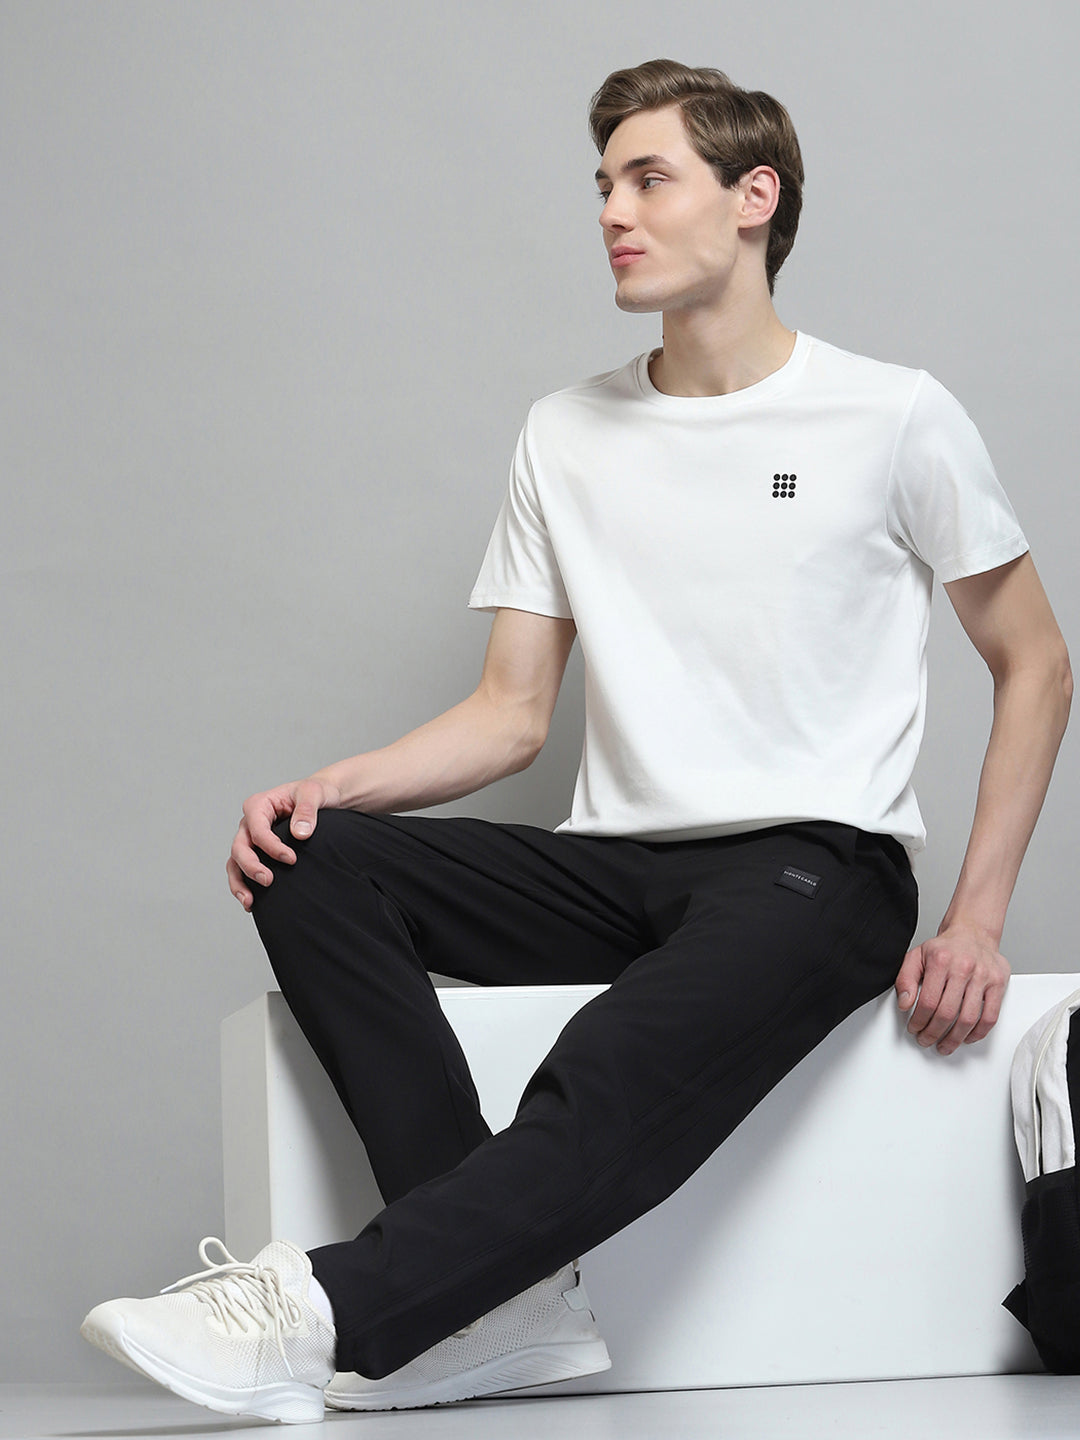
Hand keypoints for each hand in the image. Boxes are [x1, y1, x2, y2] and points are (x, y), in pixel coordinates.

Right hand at [226, 777, 341, 909]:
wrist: (322, 798)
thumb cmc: (314, 793)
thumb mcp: (313, 793)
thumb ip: (307, 810)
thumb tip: (300, 834)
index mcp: (259, 805)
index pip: (257, 830)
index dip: (271, 847)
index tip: (291, 860)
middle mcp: (250, 822)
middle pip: (240, 847)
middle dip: (251, 866)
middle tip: (268, 881)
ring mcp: (250, 838)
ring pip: (235, 861)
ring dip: (239, 882)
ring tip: (249, 902)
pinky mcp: (257, 851)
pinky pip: (242, 869)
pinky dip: (244, 885)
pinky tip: (253, 903)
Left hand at [894, 923, 1009, 1055]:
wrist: (972, 933)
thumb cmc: (945, 948)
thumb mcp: (916, 956)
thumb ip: (905, 979)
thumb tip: (905, 1003)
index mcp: (940, 960)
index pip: (927, 1001)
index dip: (919, 1021)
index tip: (915, 1028)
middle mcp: (963, 968)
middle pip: (947, 1013)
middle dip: (933, 1033)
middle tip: (927, 1040)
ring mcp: (983, 976)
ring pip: (968, 1018)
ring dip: (954, 1038)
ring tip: (945, 1045)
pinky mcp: (998, 984)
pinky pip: (990, 1016)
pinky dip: (978, 1033)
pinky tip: (967, 1037)